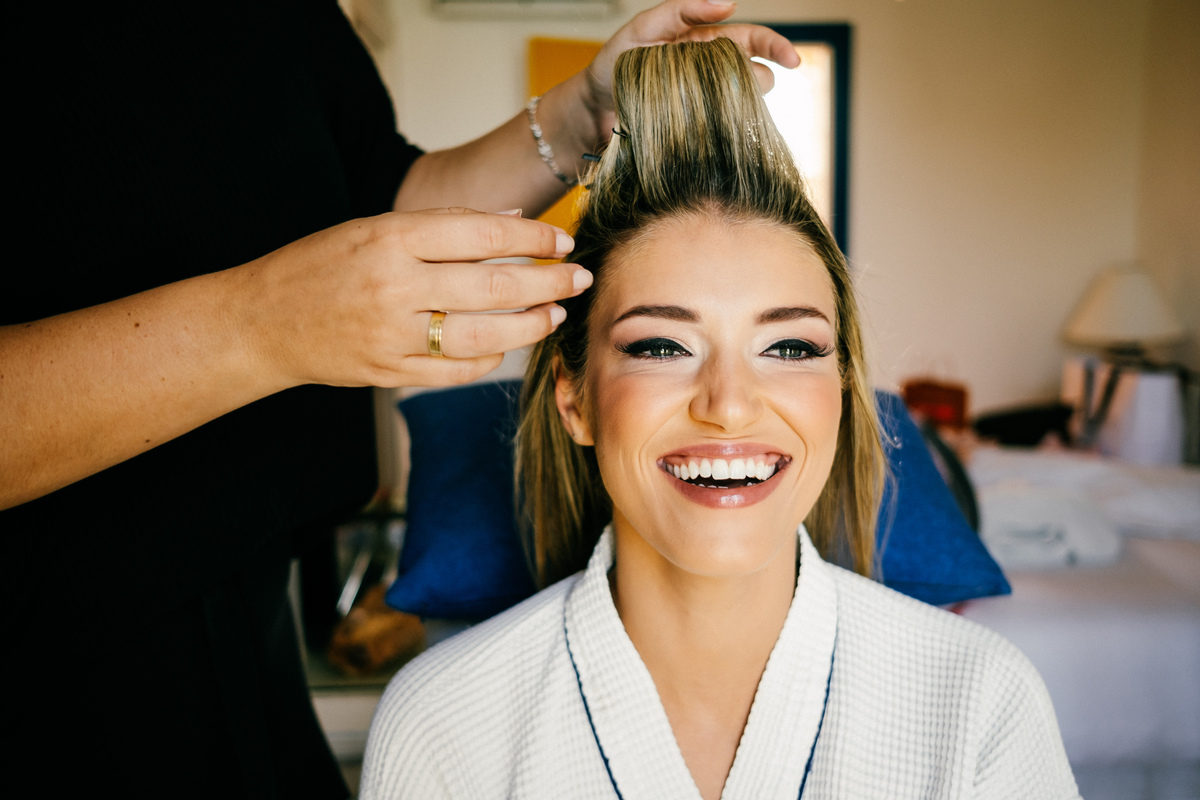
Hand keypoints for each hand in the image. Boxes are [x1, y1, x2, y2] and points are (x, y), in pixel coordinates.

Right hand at [233, 208, 590, 389]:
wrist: (263, 321)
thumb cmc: (320, 266)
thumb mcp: (373, 227)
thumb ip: (442, 225)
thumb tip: (512, 220)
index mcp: (391, 239)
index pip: (483, 233)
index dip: (534, 237)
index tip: (564, 239)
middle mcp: (395, 286)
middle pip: (495, 285)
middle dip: (548, 282)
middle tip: (579, 278)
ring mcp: (393, 336)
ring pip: (485, 336)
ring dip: (530, 326)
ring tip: (554, 314)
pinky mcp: (391, 373)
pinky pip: (458, 372)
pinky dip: (491, 361)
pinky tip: (509, 348)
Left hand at [585, 0, 800, 131]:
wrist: (594, 107)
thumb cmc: (617, 63)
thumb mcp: (644, 28)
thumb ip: (683, 10)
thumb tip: (730, 2)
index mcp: (707, 43)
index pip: (754, 40)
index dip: (776, 47)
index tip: (793, 61)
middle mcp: (713, 73)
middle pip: (757, 75)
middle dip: (756, 80)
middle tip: (735, 86)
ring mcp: (708, 103)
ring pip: (744, 105)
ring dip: (738, 106)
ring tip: (706, 105)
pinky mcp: (700, 129)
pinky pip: (725, 130)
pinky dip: (724, 129)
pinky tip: (707, 128)